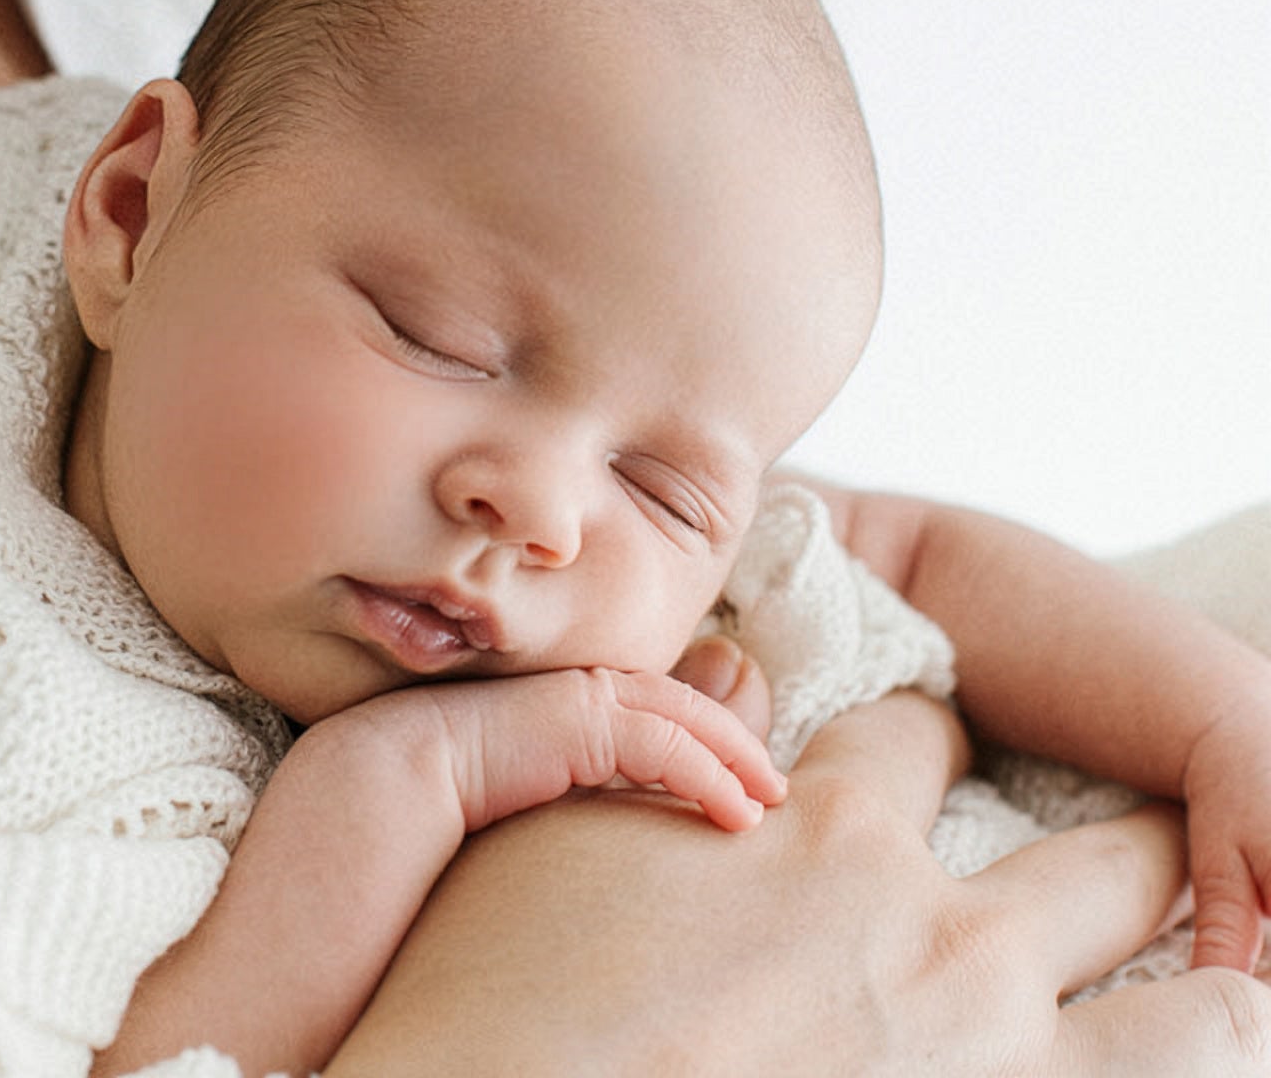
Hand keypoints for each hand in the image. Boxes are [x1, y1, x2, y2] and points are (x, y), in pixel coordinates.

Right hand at [327, 693, 1270, 1075]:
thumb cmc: (503, 1008)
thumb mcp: (555, 832)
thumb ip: (663, 734)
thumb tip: (744, 664)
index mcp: (829, 841)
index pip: (919, 738)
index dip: (931, 725)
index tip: (933, 738)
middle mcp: (942, 951)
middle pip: (1101, 863)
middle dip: (1128, 845)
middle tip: (1146, 842)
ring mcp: (991, 1077)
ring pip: (1192, 1017)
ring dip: (1215, 991)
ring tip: (1234, 978)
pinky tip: (1165, 1067)